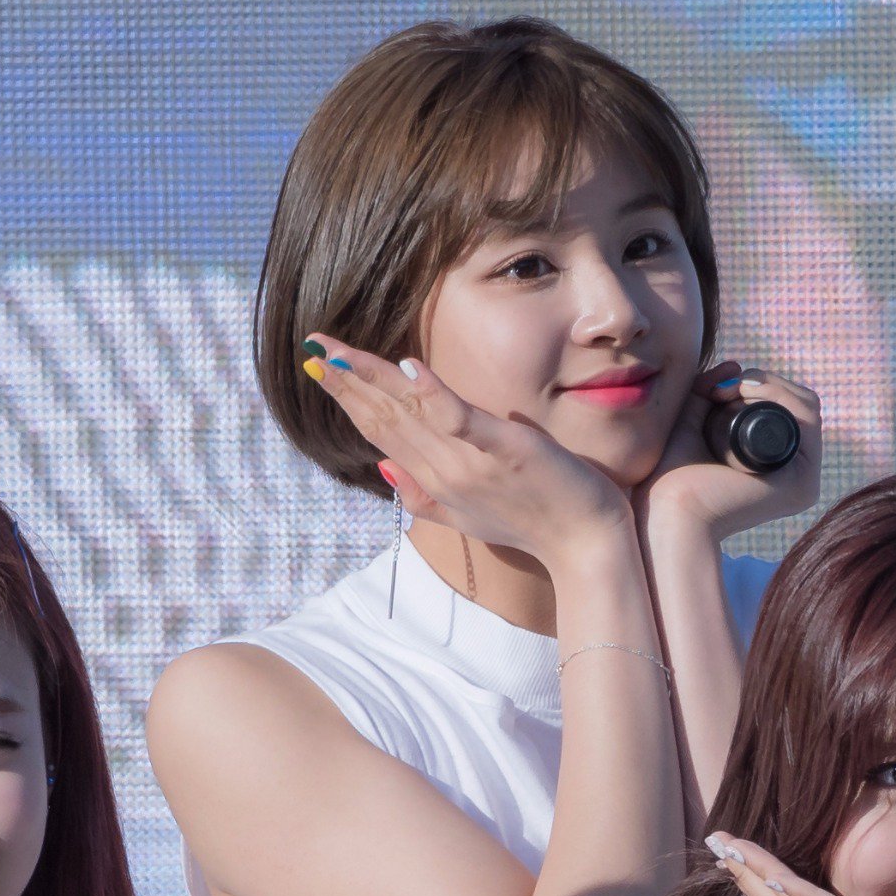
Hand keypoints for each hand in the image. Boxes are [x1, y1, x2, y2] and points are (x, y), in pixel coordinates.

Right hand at [298, 338, 630, 570]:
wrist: (583, 550)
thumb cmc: (532, 526)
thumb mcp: (467, 515)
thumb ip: (420, 494)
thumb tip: (382, 468)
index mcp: (431, 479)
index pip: (378, 430)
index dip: (346, 397)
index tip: (317, 365)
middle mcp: (442, 470)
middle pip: (384, 417)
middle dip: (346, 380)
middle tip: (312, 345)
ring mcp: (471, 462)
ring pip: (410, 414)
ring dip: (373, 381)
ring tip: (340, 354)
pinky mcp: (506, 450)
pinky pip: (463, 422)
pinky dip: (434, 396)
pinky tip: (411, 368)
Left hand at [644, 360, 825, 542]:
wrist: (669, 513)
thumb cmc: (670, 480)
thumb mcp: (690, 423)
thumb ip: (707, 392)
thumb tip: (734, 365)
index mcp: (771, 464)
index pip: (779, 408)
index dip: (755, 384)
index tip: (718, 385)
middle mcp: (792, 473)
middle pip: (795, 404)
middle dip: (763, 382)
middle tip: (724, 387)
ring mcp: (803, 479)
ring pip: (804, 406)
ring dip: (771, 385)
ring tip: (733, 390)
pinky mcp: (803, 482)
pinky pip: (807, 420)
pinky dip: (783, 396)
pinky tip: (751, 392)